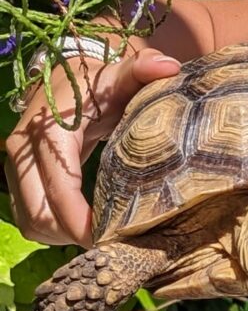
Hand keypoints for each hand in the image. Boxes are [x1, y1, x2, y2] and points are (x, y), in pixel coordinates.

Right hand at [4, 48, 180, 246]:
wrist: (68, 73)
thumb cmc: (99, 79)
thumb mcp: (120, 74)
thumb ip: (141, 69)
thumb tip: (167, 66)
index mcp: (47, 131)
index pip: (58, 188)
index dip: (81, 220)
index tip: (112, 237)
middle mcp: (23, 151)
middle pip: (37, 213)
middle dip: (72, 236)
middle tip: (113, 245)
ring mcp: (17, 166)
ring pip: (31, 220)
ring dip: (62, 236)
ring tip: (103, 238)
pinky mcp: (21, 177)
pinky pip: (31, 215)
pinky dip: (56, 228)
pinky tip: (87, 226)